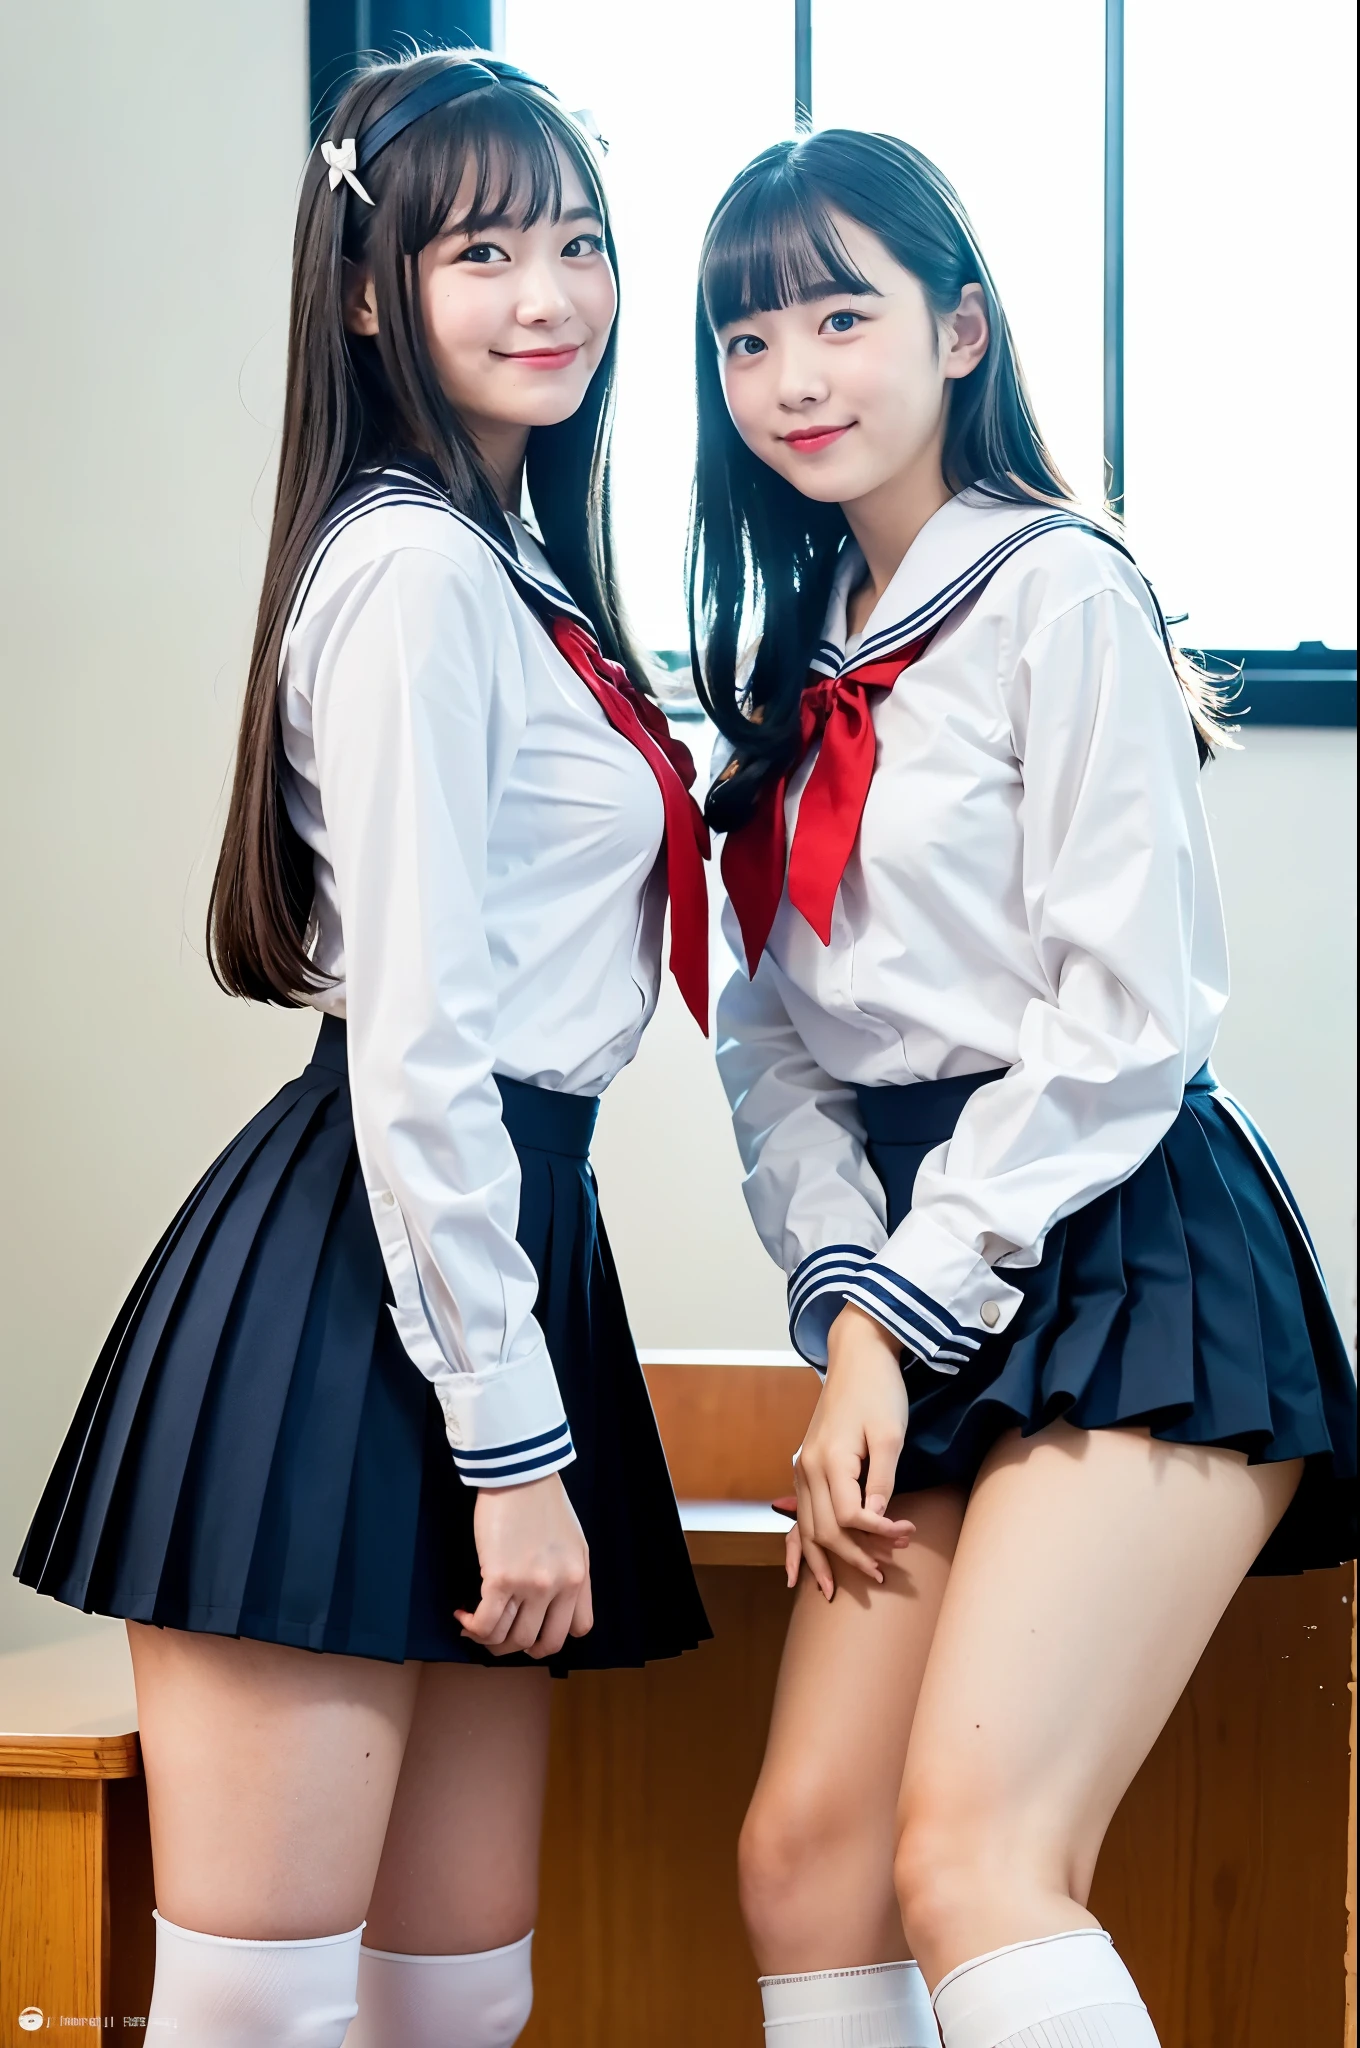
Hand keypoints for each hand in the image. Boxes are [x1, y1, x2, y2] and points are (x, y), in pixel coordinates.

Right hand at [454, 1472, 592, 1659]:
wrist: (520, 1473)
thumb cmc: (544, 1502)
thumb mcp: (575, 1543)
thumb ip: (570, 1577)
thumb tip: (551, 1606)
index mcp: (580, 1577)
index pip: (579, 1629)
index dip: (554, 1634)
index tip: (535, 1626)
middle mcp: (559, 1586)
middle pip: (543, 1643)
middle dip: (521, 1647)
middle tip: (504, 1635)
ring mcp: (530, 1585)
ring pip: (512, 1639)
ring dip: (492, 1641)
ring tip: (478, 1625)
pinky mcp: (499, 1579)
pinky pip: (486, 1623)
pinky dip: (473, 1627)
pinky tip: (463, 1615)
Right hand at [793, 1304, 914, 1599]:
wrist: (858, 1356)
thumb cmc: (878, 1391)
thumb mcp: (890, 1435)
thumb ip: (881, 1481)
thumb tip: (875, 1522)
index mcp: (829, 1460)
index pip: (849, 1517)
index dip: (878, 1535)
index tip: (908, 1535)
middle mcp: (808, 1469)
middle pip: (824, 1530)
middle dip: (852, 1557)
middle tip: (884, 1575)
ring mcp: (802, 1469)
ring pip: (806, 1528)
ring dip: (822, 1560)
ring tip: (836, 1591)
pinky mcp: (806, 1467)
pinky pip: (798, 1515)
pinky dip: (797, 1545)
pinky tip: (796, 1571)